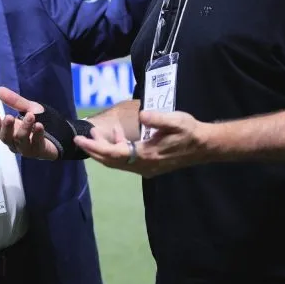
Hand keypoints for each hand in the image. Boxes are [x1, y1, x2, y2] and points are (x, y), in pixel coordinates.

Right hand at [0, 87, 58, 159]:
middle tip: (9, 117)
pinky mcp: (38, 151)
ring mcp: (25, 149)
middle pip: (6, 138)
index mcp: (9, 132)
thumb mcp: (28, 109)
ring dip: (25, 128)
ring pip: (21, 140)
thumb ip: (15, 101)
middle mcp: (14, 142)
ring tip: (30, 116)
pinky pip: (36, 143)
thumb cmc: (38, 121)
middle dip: (7, 128)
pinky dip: (37, 134)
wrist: (58, 134)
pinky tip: (39, 125)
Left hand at [74, 110, 212, 176]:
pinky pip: (126, 161)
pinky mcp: (149, 166)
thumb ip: (157, 118)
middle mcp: (143, 165)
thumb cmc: (189, 131)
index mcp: (146, 154)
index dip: (95, 146)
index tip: (80, 139)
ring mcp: (146, 168)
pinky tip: (118, 135)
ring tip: (95, 133)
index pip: (113, 153)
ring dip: (104, 149)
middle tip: (81, 137)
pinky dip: (118, 149)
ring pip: (117, 162)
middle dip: (94, 149)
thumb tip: (142, 115)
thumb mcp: (175, 120)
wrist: (204, 146)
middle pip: (111, 161)